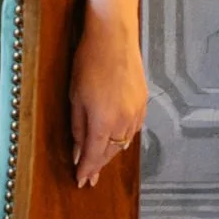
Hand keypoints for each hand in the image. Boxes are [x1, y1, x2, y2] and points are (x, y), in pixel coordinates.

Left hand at [69, 14, 148, 189]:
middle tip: (89, 177)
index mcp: (104, 122)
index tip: (80, 181)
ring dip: (111, 152)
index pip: (94, 155)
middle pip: (110, 153)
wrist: (114, 37)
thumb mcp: (75, 97)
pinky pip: (132, 129)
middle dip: (98, 165)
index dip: (87, 170)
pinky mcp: (143, 103)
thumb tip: (77, 153)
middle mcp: (124, 122)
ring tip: (100, 160)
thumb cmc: (88, 63)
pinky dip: (122, 137)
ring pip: (123, 143)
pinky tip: (115, 138)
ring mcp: (137, 113)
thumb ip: (77, 128)